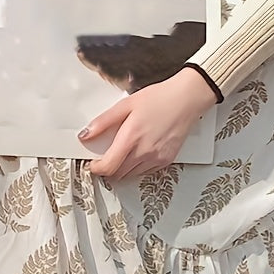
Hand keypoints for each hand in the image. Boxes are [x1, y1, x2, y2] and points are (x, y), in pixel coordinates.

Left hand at [79, 68, 217, 179]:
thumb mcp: (126, 105)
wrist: (187, 98)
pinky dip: (136, 168)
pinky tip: (138, 153)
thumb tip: (85, 134)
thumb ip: (103, 122)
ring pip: (130, 175)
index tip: (93, 164)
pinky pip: (145, 172)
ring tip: (122, 153)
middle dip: (108, 168)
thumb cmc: (159, 98)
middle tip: (105, 157)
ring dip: (122, 169)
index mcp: (131, 138)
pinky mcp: (166, 161)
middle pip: (117, 174)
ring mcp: (156, 158)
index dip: (96, 169)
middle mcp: (144, 152)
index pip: (108, 167)